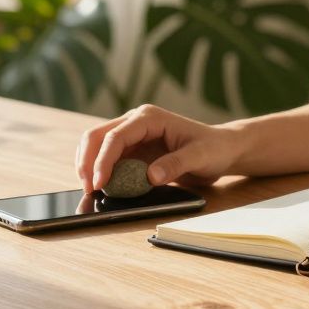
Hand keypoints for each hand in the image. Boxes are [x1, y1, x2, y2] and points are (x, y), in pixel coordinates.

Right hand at [75, 104, 242, 192]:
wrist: (221, 150)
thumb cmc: (213, 148)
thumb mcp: (200, 157)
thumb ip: (176, 164)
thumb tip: (150, 176)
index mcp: (150, 118)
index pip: (116, 136)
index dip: (104, 159)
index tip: (99, 182)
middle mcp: (136, 122)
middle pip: (97, 136)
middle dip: (87, 161)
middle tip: (88, 188)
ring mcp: (132, 135)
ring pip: (97, 146)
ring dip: (89, 166)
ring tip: (91, 190)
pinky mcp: (132, 150)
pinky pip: (108, 159)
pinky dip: (100, 172)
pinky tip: (102, 187)